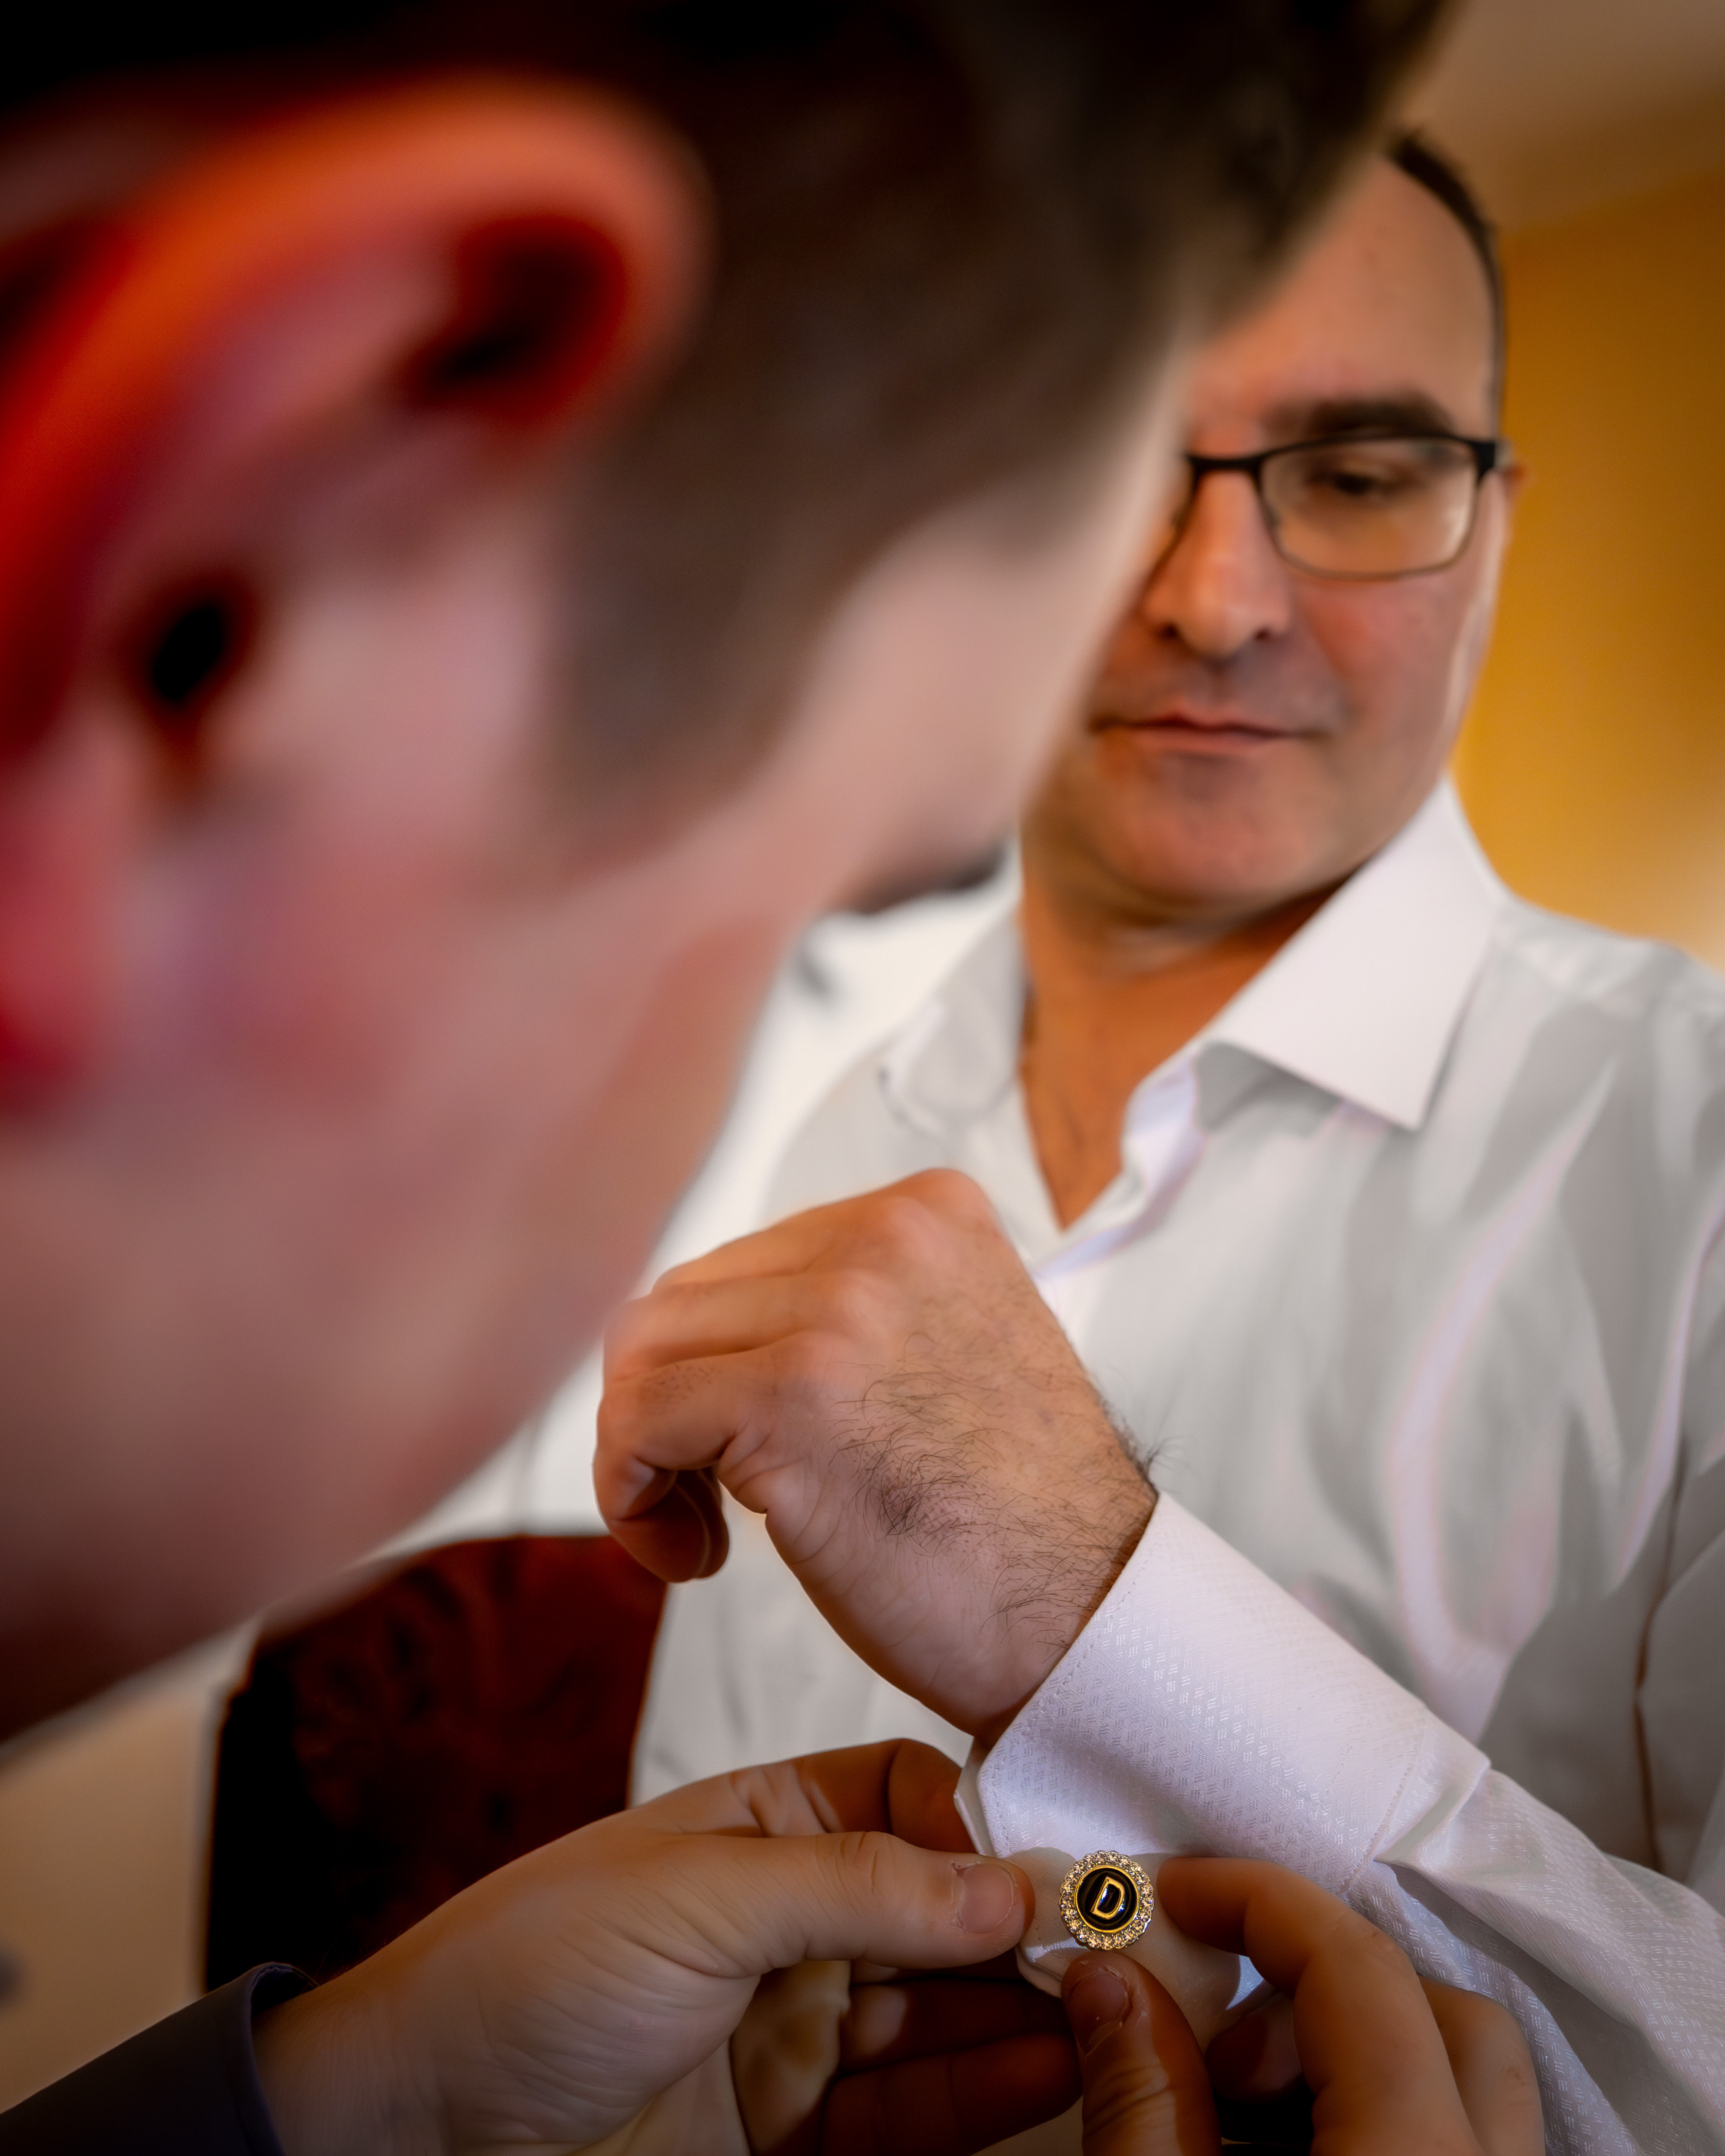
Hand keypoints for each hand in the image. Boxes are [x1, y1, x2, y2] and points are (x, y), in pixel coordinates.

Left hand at [253, 1738, 1076, 2155]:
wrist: (420, 2122)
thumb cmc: (531, 1970)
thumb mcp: (700, 1896)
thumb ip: (855, 1887)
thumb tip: (1003, 1882)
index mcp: (762, 1824)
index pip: (909, 1801)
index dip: (982, 1830)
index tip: (1047, 1870)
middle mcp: (790, 1918)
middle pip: (940, 1914)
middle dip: (1026, 1930)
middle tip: (1121, 1950)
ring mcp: (794, 2024)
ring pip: (940, 2014)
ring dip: (1024, 2015)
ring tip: (1112, 2015)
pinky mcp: (790, 2124)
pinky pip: (908, 2108)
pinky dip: (982, 2093)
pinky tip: (1048, 2072)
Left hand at [597, 1170, 1152, 1739]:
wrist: (1087, 1615)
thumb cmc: (1009, 1520)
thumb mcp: (943, 1352)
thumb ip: (849, 1312)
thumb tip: (707, 1333)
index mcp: (926, 1212)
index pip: (742, 1267)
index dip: (716, 1370)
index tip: (746, 1456)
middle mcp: (883, 1236)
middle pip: (680, 1303)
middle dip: (668, 1409)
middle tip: (716, 1506)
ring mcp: (837, 1309)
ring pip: (642, 1355)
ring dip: (645, 1454)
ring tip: (707, 1533)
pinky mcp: (788, 1395)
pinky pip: (636, 1421)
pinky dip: (630, 1496)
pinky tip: (695, 1556)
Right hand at [1061, 1857, 1542, 2155]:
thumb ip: (1140, 2092)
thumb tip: (1110, 1977)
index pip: (1358, 1967)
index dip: (1254, 1902)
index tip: (1168, 1895)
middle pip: (1447, 2021)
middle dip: (1319, 1993)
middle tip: (1210, 2042)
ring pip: (1465, 2099)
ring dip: (1345, 2067)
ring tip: (1223, 2114)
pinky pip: (1454, 2155)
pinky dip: (1372, 2128)